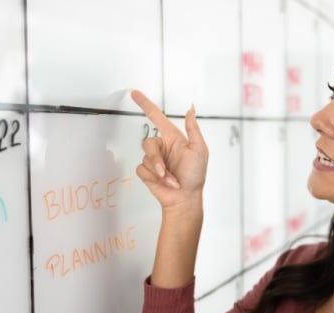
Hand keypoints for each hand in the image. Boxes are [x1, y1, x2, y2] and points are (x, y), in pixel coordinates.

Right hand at [131, 89, 207, 208]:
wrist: (185, 198)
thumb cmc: (195, 175)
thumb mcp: (200, 150)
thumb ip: (193, 129)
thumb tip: (190, 109)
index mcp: (173, 138)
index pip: (156, 117)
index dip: (145, 104)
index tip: (134, 93)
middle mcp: (162, 147)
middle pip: (148, 142)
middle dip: (156, 159)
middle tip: (166, 171)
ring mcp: (154, 159)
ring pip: (145, 157)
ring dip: (158, 171)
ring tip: (170, 179)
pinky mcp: (147, 172)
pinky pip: (141, 169)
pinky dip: (152, 177)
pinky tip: (163, 182)